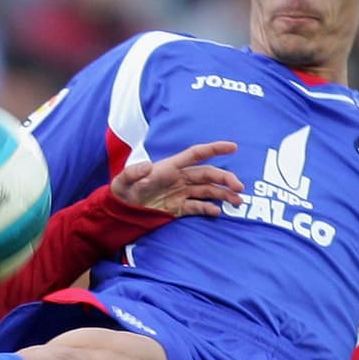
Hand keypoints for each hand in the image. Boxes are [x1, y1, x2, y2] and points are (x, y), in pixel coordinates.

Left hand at [112, 140, 241, 216]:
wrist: (119, 210)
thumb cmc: (121, 191)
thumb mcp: (122, 181)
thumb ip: (133, 173)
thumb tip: (146, 167)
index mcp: (170, 167)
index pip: (196, 154)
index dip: (214, 149)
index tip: (233, 147)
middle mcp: (179, 178)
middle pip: (208, 174)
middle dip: (225, 179)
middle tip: (239, 187)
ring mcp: (180, 193)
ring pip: (207, 190)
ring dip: (223, 195)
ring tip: (238, 202)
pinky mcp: (178, 208)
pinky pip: (197, 207)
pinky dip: (208, 209)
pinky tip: (218, 212)